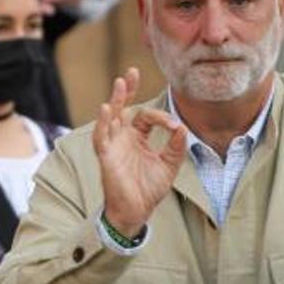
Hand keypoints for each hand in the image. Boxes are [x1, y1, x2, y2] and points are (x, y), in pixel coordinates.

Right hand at [92, 67, 186, 235]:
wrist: (136, 211)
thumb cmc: (148, 189)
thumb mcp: (169, 166)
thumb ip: (175, 147)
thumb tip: (182, 127)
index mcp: (137, 137)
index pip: (147, 116)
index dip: (161, 117)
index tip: (174, 126)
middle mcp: (123, 137)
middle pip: (123, 107)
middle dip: (127, 89)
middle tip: (132, 71)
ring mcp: (113, 145)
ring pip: (111, 117)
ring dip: (115, 100)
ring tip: (120, 83)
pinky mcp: (106, 156)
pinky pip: (102, 136)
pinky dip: (103, 123)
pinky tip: (107, 109)